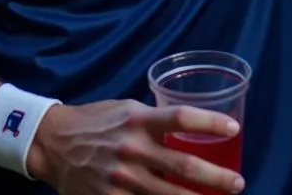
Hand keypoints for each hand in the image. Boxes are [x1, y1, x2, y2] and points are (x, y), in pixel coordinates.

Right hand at [28, 100, 244, 193]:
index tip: (234, 128)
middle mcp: (133, 149)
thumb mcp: (127, 109)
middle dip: (216, 178)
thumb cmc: (98, 120)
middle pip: (184, 166)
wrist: (54, 143)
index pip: (182, 117)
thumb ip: (155, 121)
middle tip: (238, 183)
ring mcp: (121, 179)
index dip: (211, 122)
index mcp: (139, 119)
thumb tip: (189, 131)